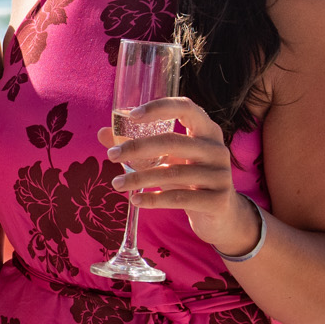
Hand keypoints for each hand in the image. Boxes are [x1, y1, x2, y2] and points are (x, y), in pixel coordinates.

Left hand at [99, 96, 261, 255]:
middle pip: (173, 141)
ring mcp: (220, 175)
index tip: (131, 115)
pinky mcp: (218, 200)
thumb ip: (139, 146)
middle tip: (111, 155)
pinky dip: (153, 200)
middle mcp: (217, 149)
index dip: (159, 108)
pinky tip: (135, 201)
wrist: (221, 215)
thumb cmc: (190, 180)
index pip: (186, 107)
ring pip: (172, 173)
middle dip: (137, 147)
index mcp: (207, 131)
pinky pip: (179, 198)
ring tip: (116, 183)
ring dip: (139, 178)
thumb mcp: (167, 160)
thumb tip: (103, 133)